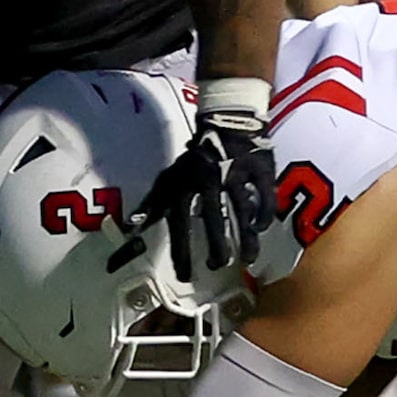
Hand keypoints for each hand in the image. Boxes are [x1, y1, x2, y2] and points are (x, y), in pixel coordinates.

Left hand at [118, 101, 279, 284]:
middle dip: (217, 247)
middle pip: (214, 218)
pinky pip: (265, 194)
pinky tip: (261, 229)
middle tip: (218, 267)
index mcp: (185, 185)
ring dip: (245, 238)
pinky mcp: (259, 169)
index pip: (180, 223)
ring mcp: (237, 174)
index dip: (182, 251)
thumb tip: (131, 229)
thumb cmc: (195, 159)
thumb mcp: (169, 178)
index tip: (185, 276)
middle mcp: (210, 180)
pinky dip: (264, 213)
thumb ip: (152, 204)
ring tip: (247, 259)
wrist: (225, 121)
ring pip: (242, 209)